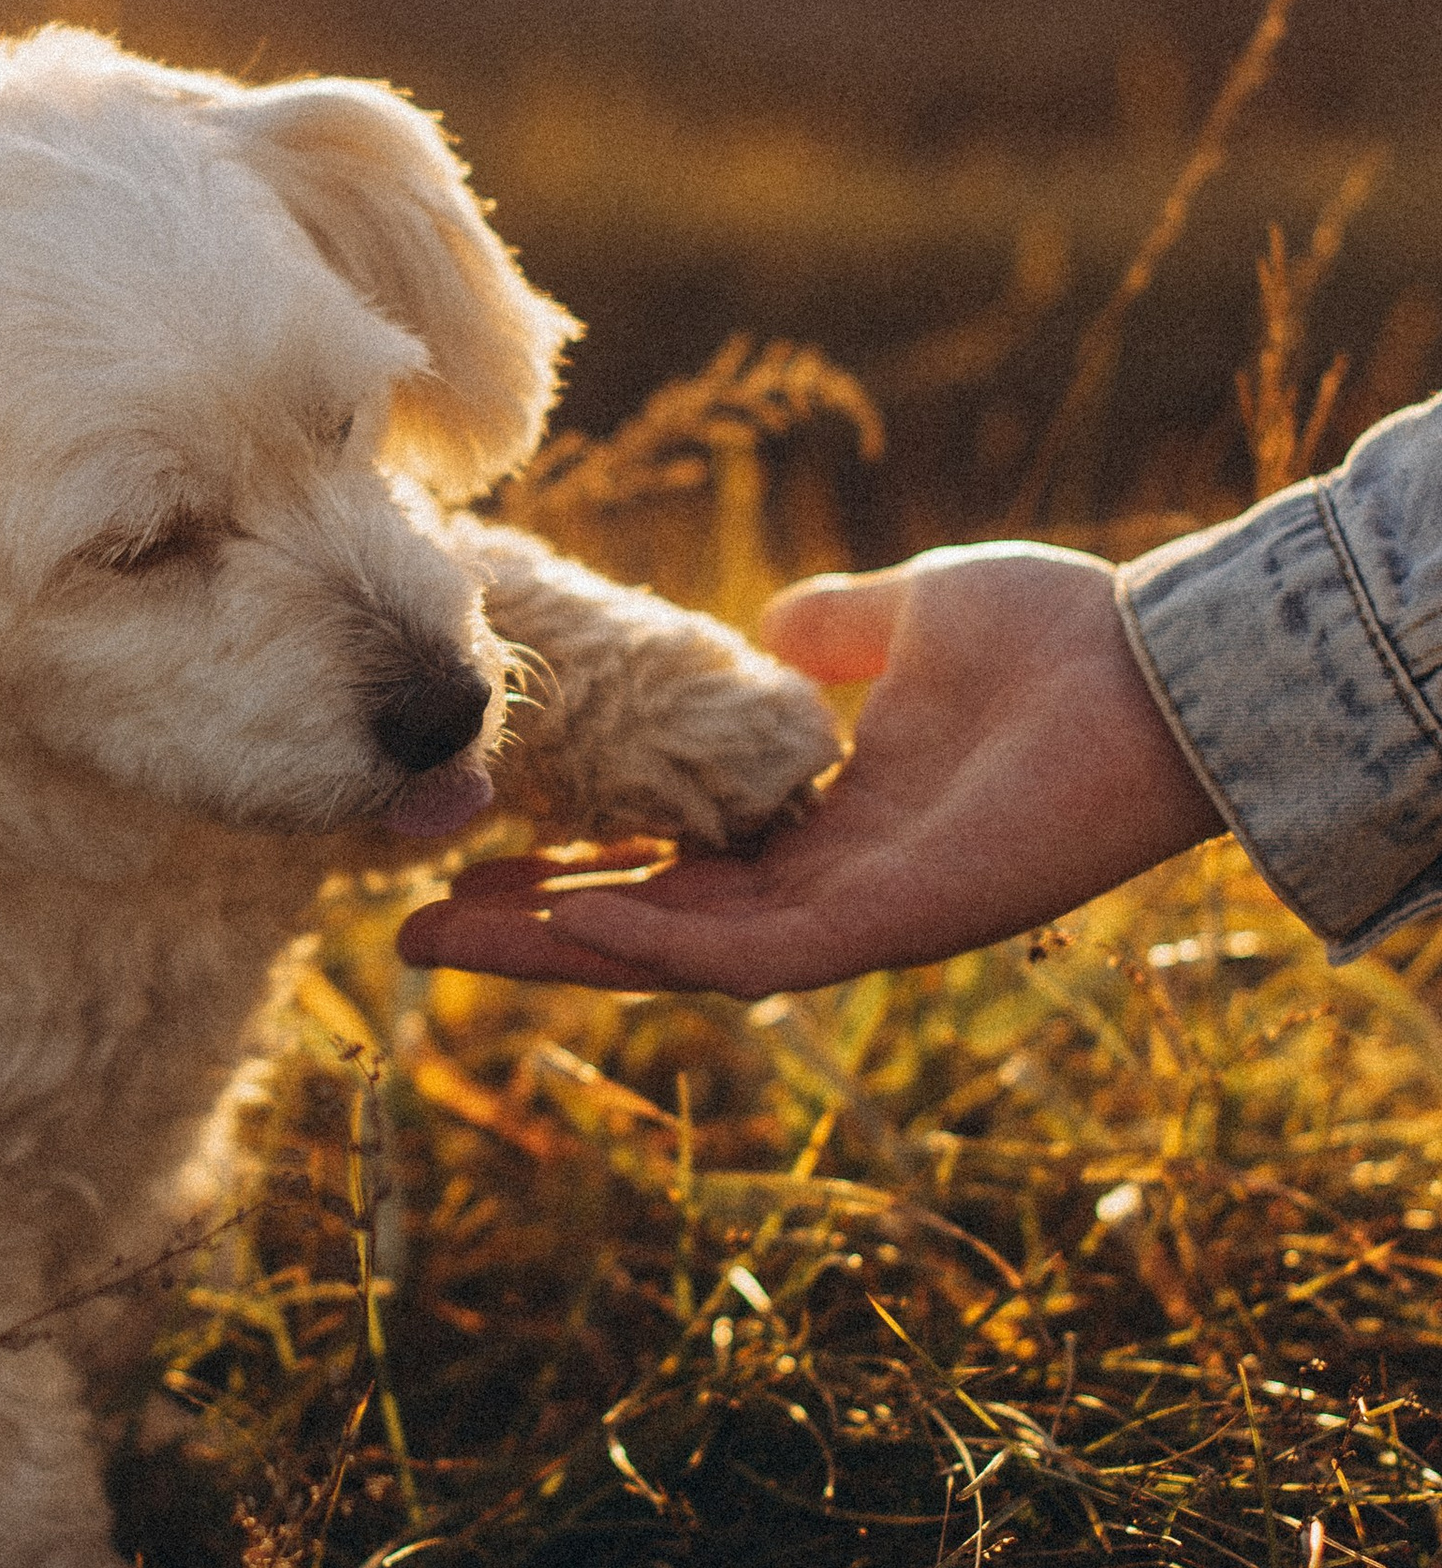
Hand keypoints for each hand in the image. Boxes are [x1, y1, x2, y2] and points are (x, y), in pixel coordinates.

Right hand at [397, 543, 1223, 994]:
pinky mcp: (883, 928)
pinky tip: (558, 922)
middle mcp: (823, 887)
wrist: (1163, 670)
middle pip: (643, 923)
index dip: (567, 858)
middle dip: (525, 928)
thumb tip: (771, 626)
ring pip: (667, 954)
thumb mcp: (914, 613)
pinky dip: (646, 942)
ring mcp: (849, 918)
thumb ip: (838, 629)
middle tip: (405, 922)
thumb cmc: (1061, 640)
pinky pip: (740, 955)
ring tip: (432, 937)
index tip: (472, 838)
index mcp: (823, 822)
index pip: (667, 859)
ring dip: (552, 948)